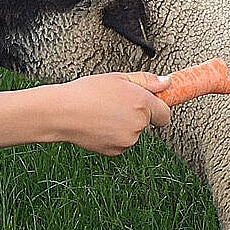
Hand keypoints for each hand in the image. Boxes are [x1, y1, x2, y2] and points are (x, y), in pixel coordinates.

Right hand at [53, 72, 171, 154]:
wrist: (62, 113)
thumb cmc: (86, 92)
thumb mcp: (118, 78)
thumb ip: (146, 81)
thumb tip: (166, 83)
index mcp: (142, 103)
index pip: (165, 113)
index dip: (158, 108)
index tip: (151, 105)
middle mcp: (139, 123)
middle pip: (147, 122)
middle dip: (136, 114)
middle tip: (115, 103)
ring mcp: (128, 140)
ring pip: (133, 133)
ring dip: (124, 125)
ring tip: (102, 113)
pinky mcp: (116, 151)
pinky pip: (121, 143)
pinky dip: (113, 136)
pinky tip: (98, 125)